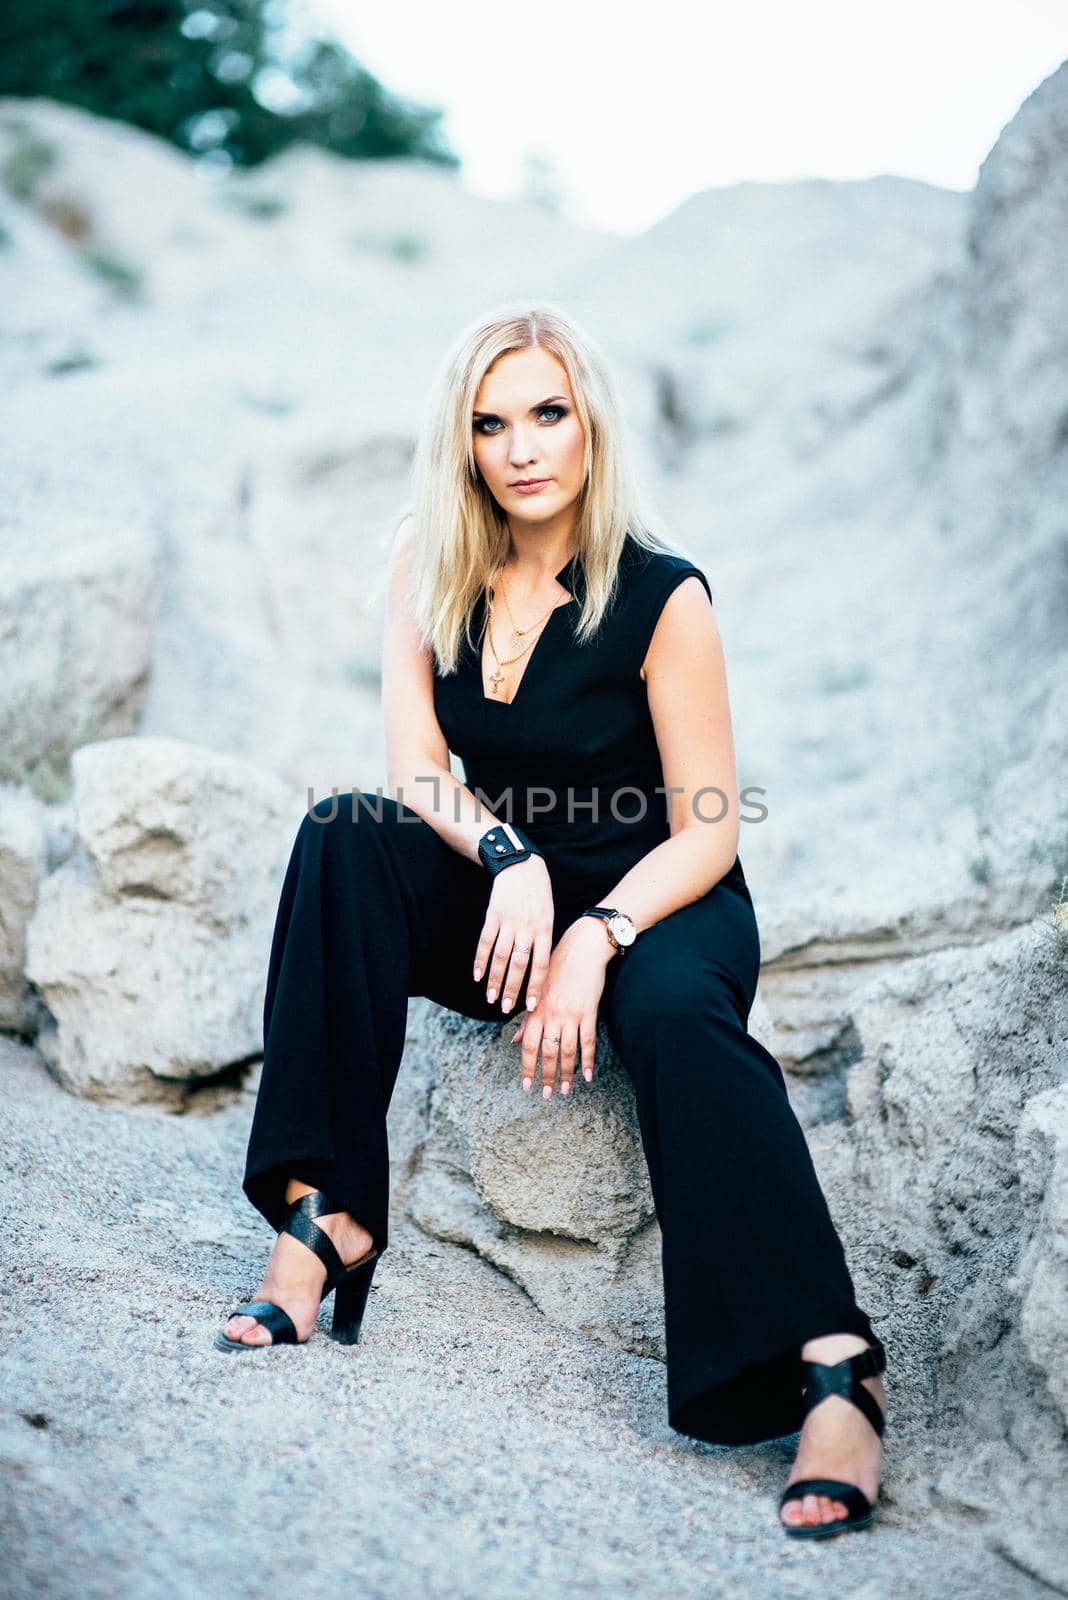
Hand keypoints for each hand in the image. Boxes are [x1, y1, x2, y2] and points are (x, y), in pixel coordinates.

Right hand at [472, 854, 553, 1014]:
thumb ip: (543, 942)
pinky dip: (480, 960)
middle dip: (511, 989)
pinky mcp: (494, 915)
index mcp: (545, 931)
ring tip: (490, 998)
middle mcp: (527, 928)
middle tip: (505, 1009)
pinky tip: (478, 976)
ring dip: (494, 980)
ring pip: (500, 957)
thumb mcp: (549, 918)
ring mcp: (509, 922)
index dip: (535, 987)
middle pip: (518, 965)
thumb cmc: (539, 896)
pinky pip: (485, 942)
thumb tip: (538, 972)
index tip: (530, 1006)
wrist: (523, 867)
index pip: (540, 965)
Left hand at [508, 917, 613, 1096]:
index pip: (528, 1045)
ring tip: (565, 1090)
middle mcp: (551, 1014)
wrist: (581, 949)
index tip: (527, 1085)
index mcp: (536, 1010)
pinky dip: (588, 1060)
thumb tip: (515, 1042)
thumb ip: (526, 1019)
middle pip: (547, 1052)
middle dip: (546, 1076)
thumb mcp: (537, 992)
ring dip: (566, 1073)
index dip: (527, 1067)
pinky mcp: (589, 1013)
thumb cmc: (557, 969)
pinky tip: (588, 1075)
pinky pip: (588, 1042)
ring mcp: (571, 1014)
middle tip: (546, 1095)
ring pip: (567, 1051)